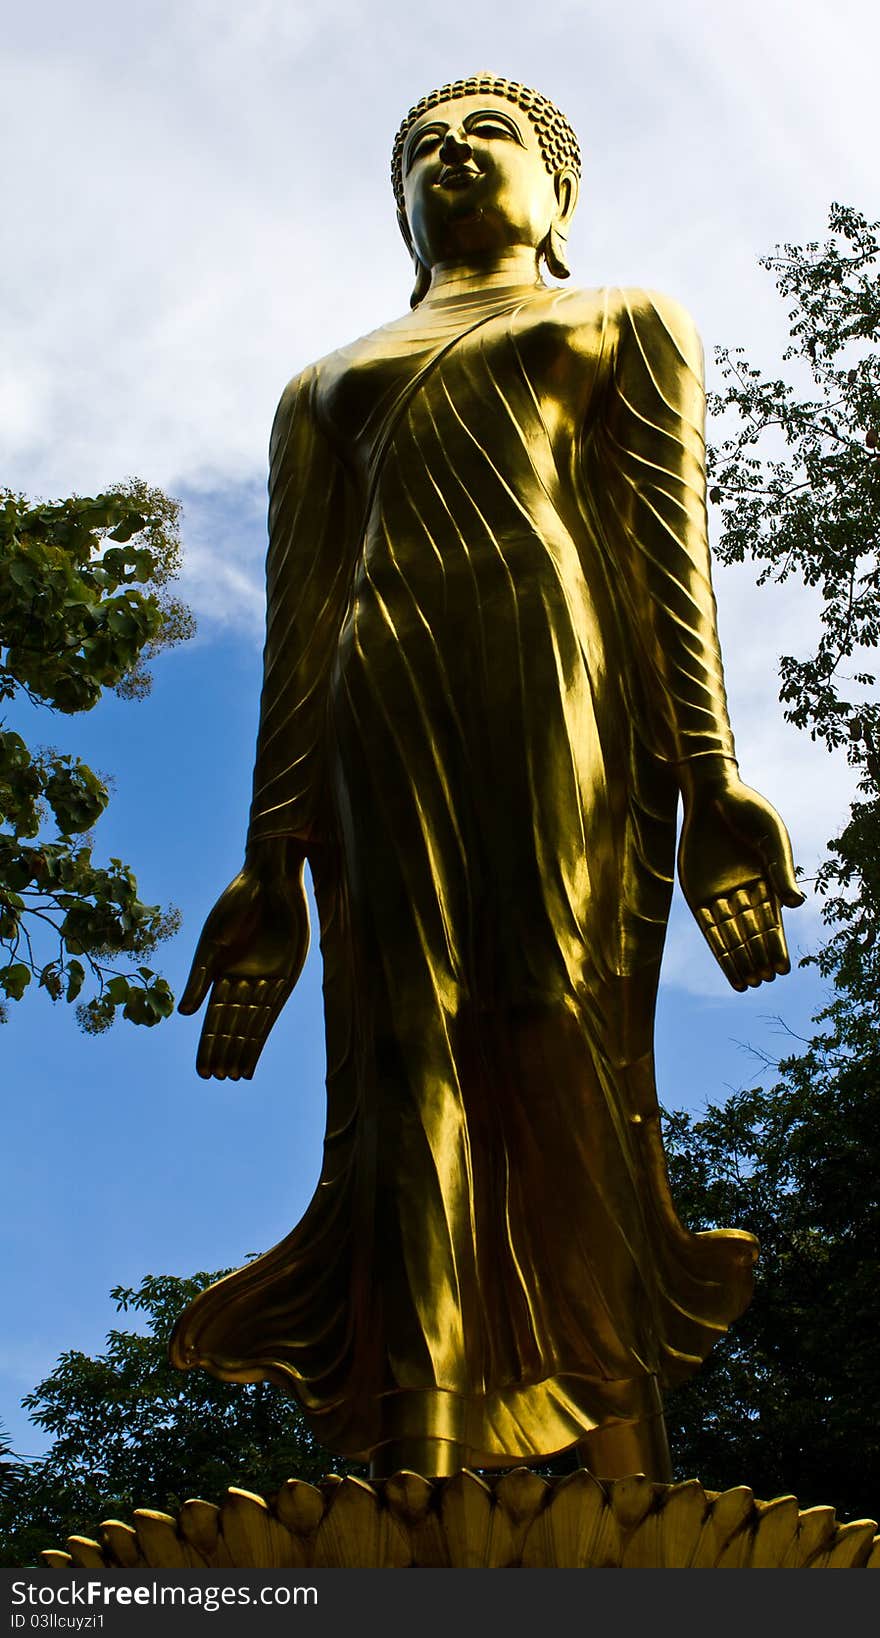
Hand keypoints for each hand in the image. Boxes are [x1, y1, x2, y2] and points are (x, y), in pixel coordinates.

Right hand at [178, 837, 309, 1079]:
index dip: (208, 1043)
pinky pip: (272, 1011)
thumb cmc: (236, 903)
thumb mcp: (213, 943)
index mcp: (221, 973)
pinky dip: (263, 1033)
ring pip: (251, 1024)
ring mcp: (265, 980)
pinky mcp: (287, 975)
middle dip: (225, 1052)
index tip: (203, 1070)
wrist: (270, 879)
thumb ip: (200, 978)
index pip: (213, 1017)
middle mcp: (243, 981)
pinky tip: (255, 1053)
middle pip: (231, 1025)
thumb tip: (184, 1015)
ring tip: (235, 1075)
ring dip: (243, 1049)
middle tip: (219, 1078)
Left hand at [677, 768, 804, 991]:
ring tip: (747, 983)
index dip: (776, 946)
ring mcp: (719, 895)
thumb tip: (796, 905)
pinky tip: (727, 966)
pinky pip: (709, 927)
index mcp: (766, 882)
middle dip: (757, 958)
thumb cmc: (747, 810)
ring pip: (731, 936)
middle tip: (763, 981)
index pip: (772, 922)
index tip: (782, 969)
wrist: (711, 793)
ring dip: (739, 960)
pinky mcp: (696, 894)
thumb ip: (781, 870)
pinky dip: (718, 947)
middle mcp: (744, 893)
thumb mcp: (771, 838)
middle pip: (752, 933)